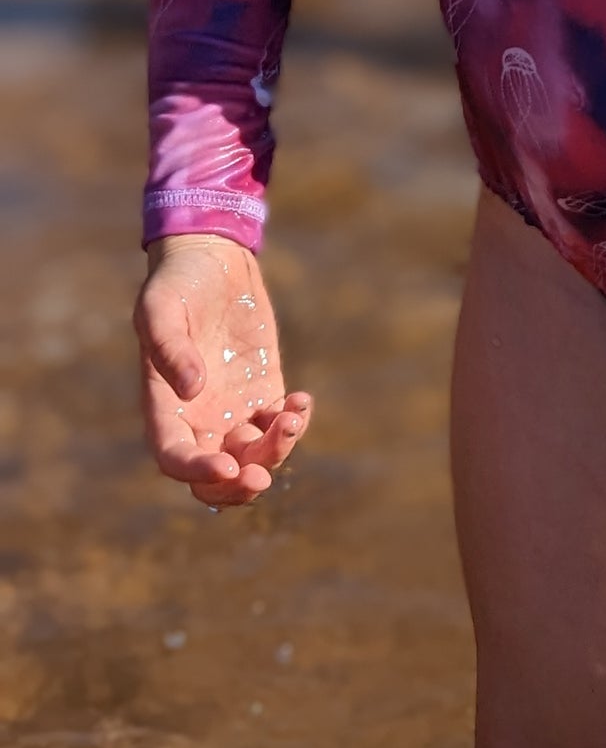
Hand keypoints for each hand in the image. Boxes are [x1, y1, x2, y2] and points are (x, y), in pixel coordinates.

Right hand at [134, 233, 312, 506]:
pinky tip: (302, 402)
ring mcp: (233, 410)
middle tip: (262, 476)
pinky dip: (294, 424)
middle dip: (238, 487)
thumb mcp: (161, 308)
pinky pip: (280, 426)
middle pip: (216, 480)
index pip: (175, 458)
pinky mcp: (264, 392)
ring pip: (254, 457)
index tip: (228, 469)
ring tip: (293, 417)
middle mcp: (198, 419)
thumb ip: (170, 348)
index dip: (198, 473)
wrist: (210, 259)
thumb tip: (191, 390)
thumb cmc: (175, 284)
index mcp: (164, 408)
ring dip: (275, 451)